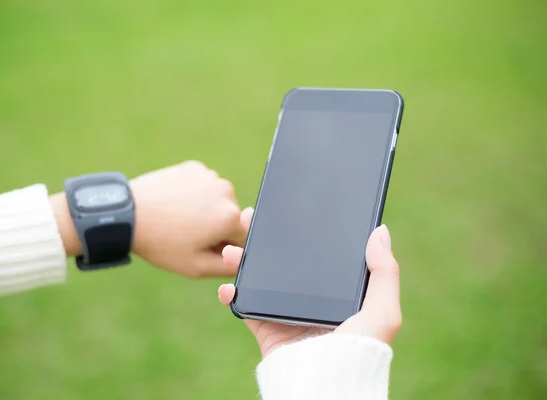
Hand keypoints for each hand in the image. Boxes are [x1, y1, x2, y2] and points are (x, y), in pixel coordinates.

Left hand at [52, 161, 246, 277]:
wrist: (128, 213)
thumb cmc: (161, 243)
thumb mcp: (196, 267)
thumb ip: (228, 267)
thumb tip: (243, 259)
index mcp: (230, 217)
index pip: (242, 238)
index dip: (224, 247)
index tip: (201, 248)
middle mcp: (226, 191)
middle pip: (232, 217)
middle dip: (217, 227)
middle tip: (187, 235)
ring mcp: (210, 176)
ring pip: (218, 200)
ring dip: (207, 210)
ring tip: (179, 219)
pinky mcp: (195, 167)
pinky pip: (204, 186)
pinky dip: (195, 194)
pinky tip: (175, 203)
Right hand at [218, 208, 401, 357]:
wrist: (326, 381)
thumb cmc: (358, 350)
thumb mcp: (383, 310)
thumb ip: (384, 272)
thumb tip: (380, 231)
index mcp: (334, 292)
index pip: (314, 253)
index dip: (301, 230)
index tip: (288, 209)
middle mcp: (308, 298)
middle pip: (281, 260)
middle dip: (262, 238)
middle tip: (250, 218)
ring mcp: (284, 312)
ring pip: (258, 277)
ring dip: (241, 260)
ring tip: (230, 250)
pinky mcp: (265, 327)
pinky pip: (244, 306)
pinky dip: (230, 294)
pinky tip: (226, 287)